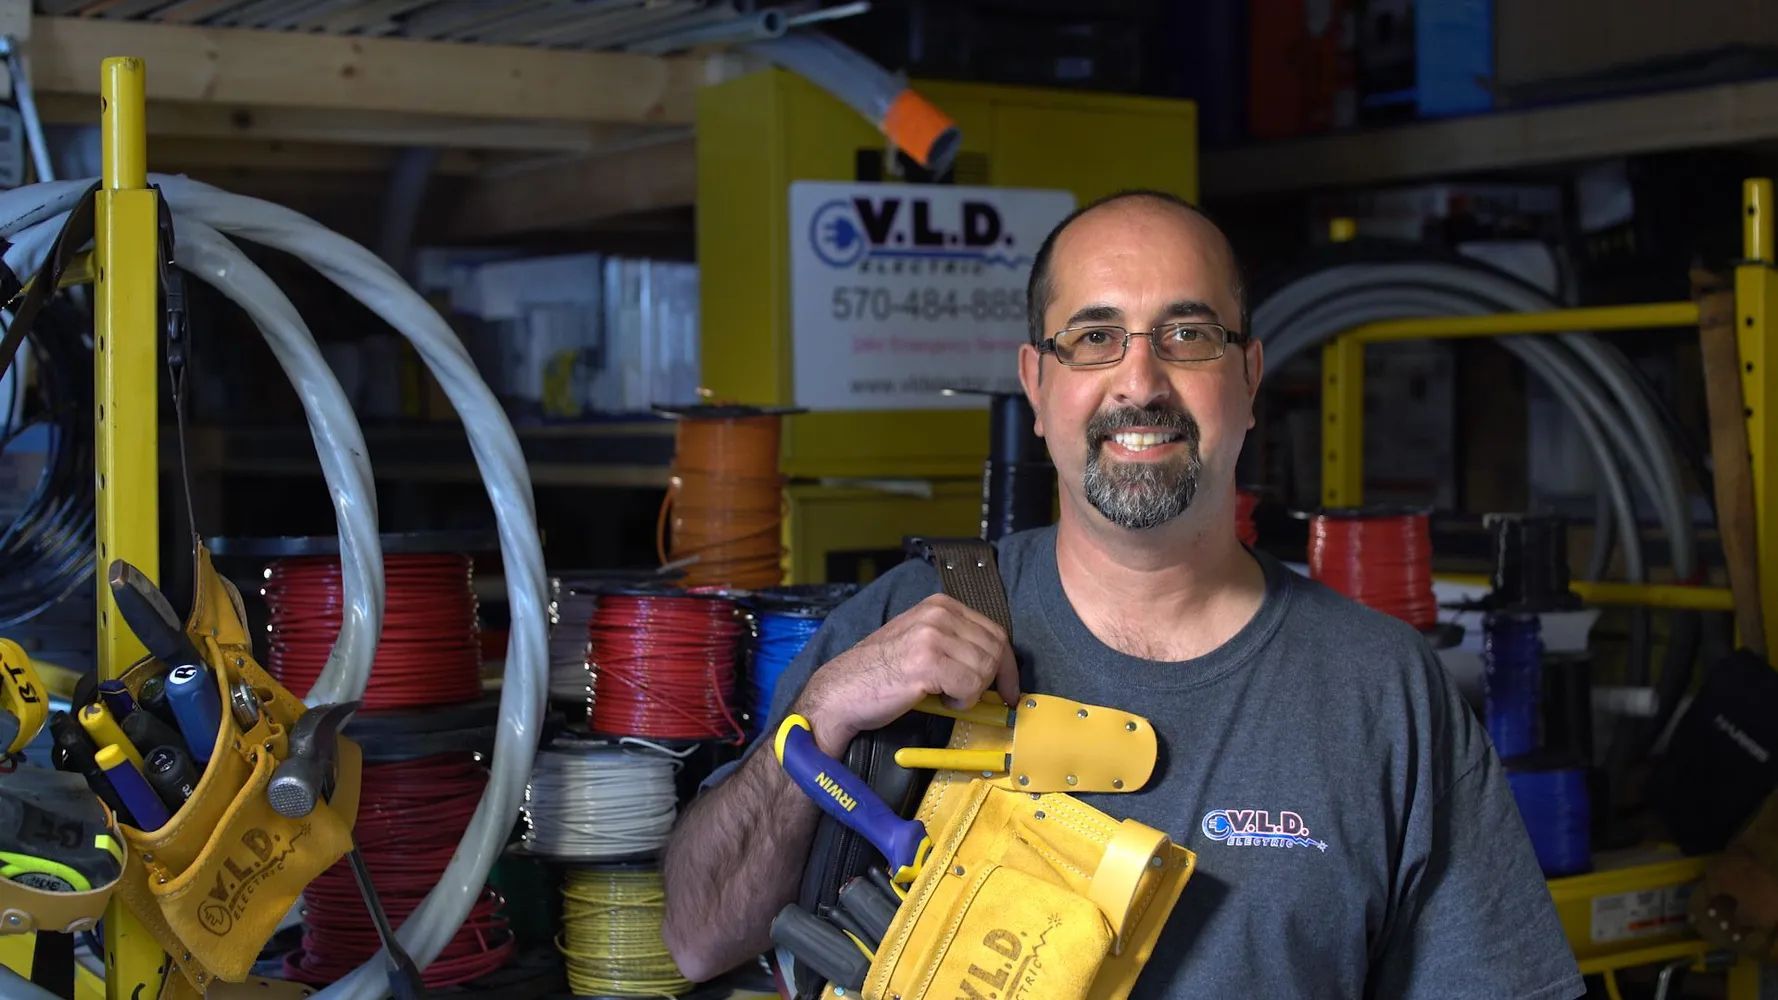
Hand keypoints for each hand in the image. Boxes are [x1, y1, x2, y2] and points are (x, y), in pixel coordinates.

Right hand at [792, 594, 1019, 755]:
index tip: (1008, 688)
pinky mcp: (927, 663)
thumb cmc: (880, 672)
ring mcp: (931, 636)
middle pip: (995, 650)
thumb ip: (955, 641)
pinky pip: (970, 687)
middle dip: (992, 680)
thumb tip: (997, 662)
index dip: (1007, 664)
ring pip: (984, 670)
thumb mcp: (920, 640)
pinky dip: (962, 701)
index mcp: (939, 605)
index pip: (995, 631)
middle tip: (973, 697)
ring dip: (971, 692)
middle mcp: (937, 614)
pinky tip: (939, 700)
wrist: (842, 692)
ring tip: (944, 695)